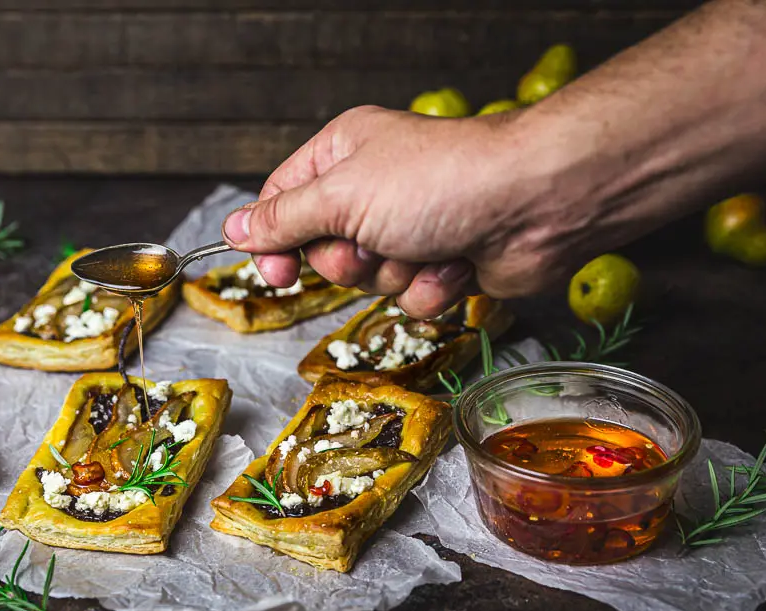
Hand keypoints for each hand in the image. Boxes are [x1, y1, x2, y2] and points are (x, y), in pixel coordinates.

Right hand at [222, 105, 583, 317]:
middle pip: (323, 251)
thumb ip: (282, 219)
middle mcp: (373, 191)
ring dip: (395, 274)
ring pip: (368, 281)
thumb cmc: (438, 183)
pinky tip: (457, 261)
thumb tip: (233, 228)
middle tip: (373, 243)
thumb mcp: (341, 195)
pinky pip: (411, 298)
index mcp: (342, 156)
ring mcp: (409, 228)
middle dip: (349, 260)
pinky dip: (431, 287)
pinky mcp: (441, 263)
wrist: (533, 204)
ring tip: (425, 246)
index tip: (275, 273)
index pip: (281, 202)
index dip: (273, 241)